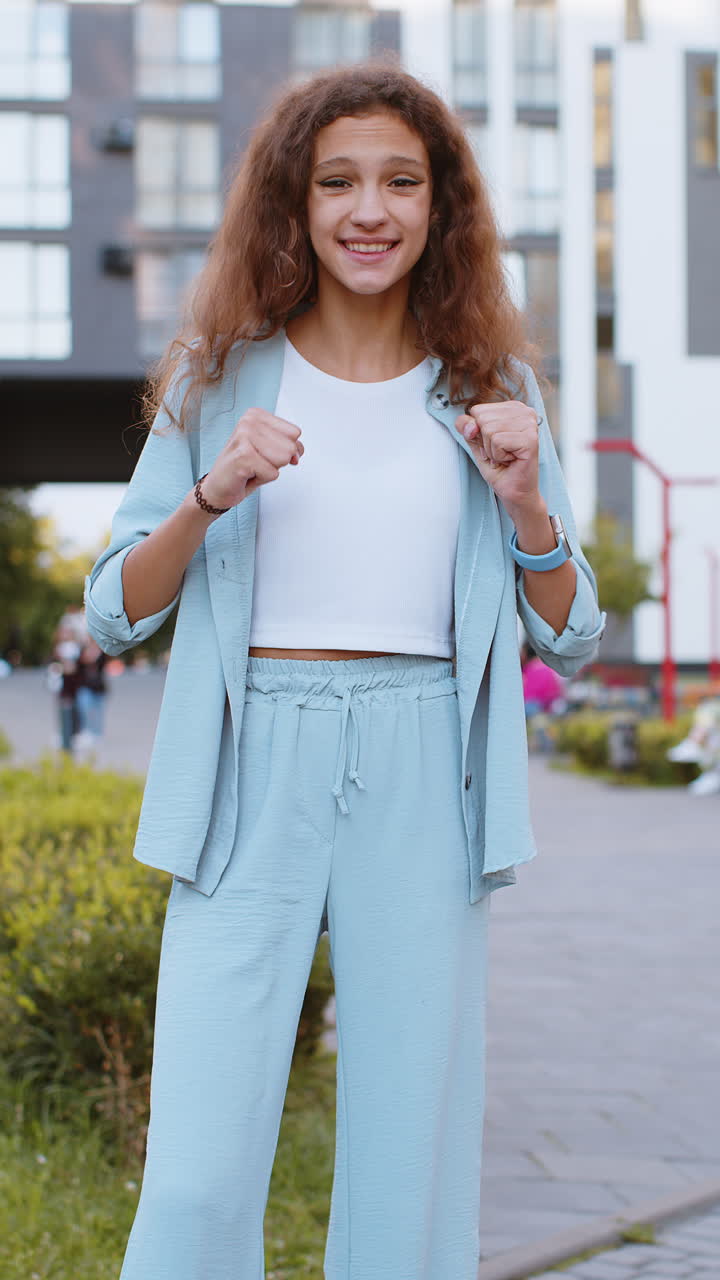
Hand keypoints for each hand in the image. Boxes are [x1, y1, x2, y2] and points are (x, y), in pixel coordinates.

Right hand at [202, 408, 303, 508]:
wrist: (217, 487)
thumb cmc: (243, 468)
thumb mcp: (270, 451)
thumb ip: (289, 446)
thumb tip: (296, 453)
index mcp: (255, 415)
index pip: (295, 433)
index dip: (285, 449)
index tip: (265, 453)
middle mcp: (248, 422)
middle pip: (290, 447)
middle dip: (277, 461)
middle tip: (257, 463)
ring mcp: (244, 438)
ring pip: (283, 459)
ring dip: (270, 470)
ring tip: (252, 468)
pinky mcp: (243, 456)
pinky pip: (273, 473)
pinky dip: (262, 479)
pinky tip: (246, 474)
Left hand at [455, 400, 540, 514]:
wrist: (514, 491)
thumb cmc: (500, 467)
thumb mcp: (477, 443)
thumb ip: (467, 427)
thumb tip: (469, 424)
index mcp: (513, 408)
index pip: (477, 410)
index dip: (479, 432)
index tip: (494, 445)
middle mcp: (524, 412)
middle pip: (482, 418)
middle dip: (485, 442)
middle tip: (500, 454)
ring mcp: (529, 424)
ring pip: (489, 429)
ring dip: (492, 450)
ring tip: (506, 457)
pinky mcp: (530, 439)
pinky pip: (497, 441)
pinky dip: (498, 456)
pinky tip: (511, 460)